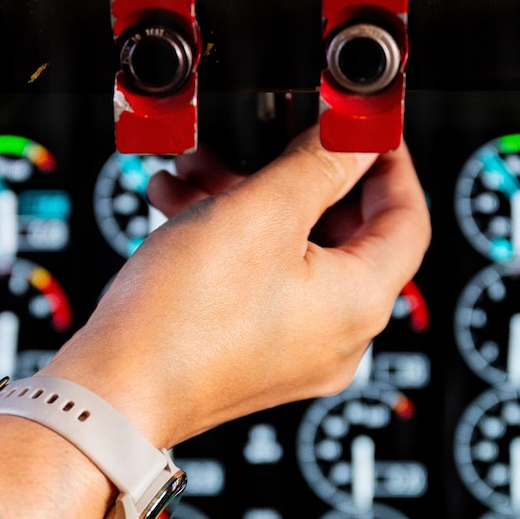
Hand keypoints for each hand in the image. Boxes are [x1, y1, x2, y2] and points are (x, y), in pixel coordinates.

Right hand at [0, 128, 429, 518]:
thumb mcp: (260, 211)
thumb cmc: (182, 319)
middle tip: (266, 135)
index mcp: (360, 304)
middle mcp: (338, 337)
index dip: (389, 162)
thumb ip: (319, 163)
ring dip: (249, 199)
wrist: (111, 392)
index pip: (408, 218)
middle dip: (296, 173)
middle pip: (343, 233)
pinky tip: (183, 207)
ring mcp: (295, 351)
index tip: (362, 127)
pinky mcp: (252, 357)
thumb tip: (356, 136)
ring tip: (198, 171)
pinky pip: (259, 281)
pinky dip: (231, 239)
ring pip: (291, 251)